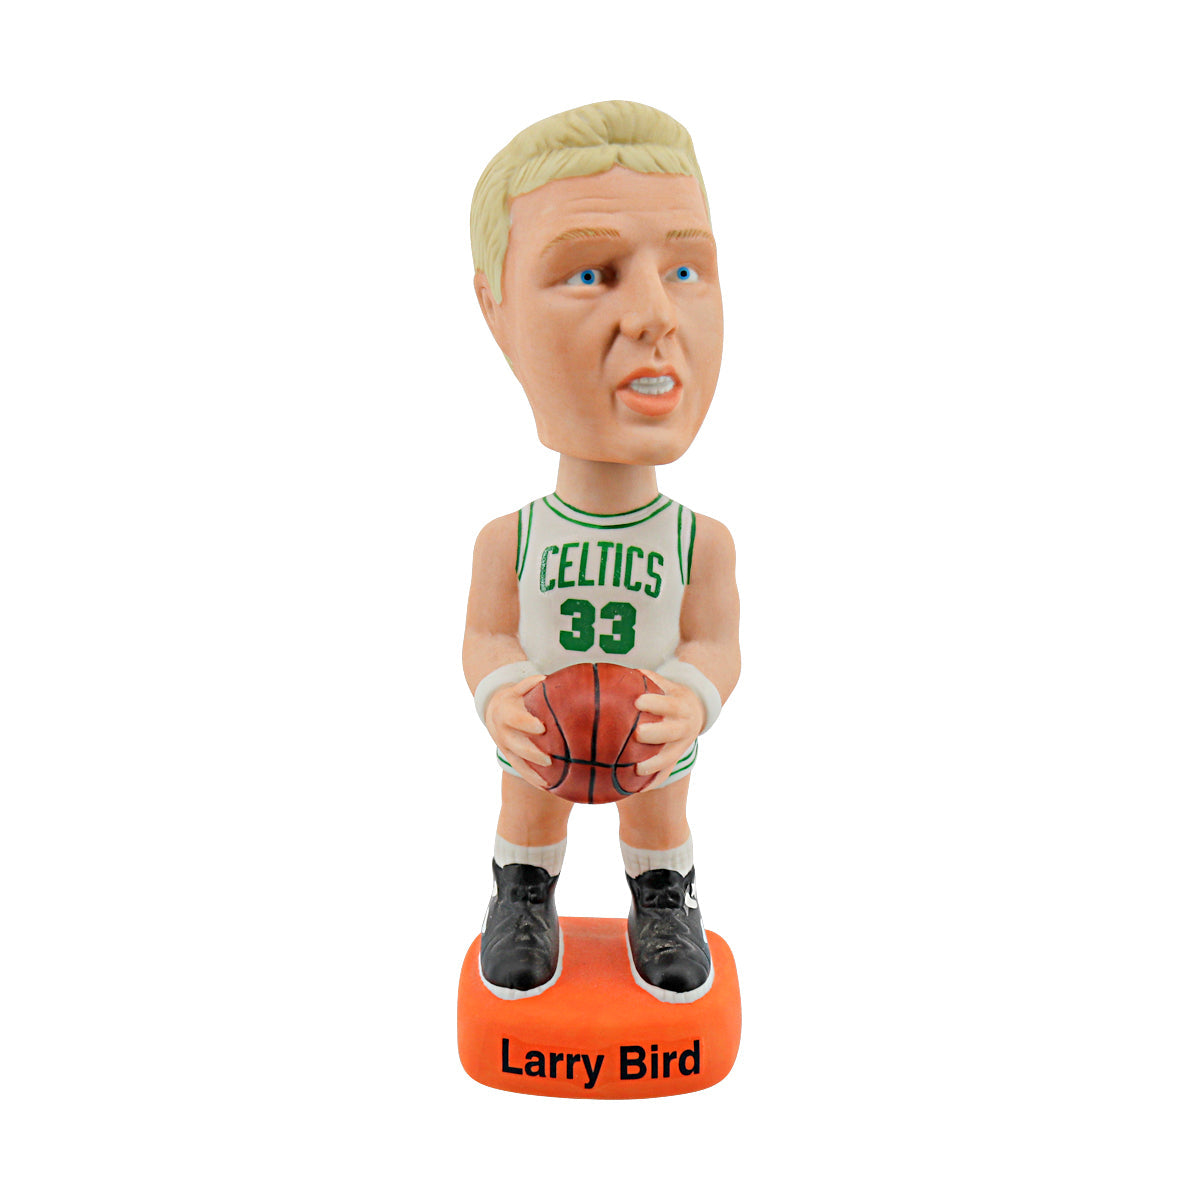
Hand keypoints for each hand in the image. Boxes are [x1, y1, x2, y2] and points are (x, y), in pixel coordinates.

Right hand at [484, 674, 550, 789]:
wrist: (494, 711)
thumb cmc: (515, 697)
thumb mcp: (518, 688)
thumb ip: (530, 684)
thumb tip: (545, 679)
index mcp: (505, 712)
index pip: (515, 719)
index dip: (526, 723)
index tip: (542, 727)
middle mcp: (503, 731)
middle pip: (516, 745)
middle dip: (532, 752)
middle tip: (548, 759)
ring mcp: (505, 746)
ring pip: (517, 761)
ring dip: (532, 771)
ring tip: (549, 778)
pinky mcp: (510, 756)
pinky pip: (520, 770)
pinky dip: (532, 778)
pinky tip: (547, 786)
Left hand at [633, 669, 705, 790]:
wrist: (696, 710)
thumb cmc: (669, 694)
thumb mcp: (665, 684)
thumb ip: (647, 679)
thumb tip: (620, 673)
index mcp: (681, 704)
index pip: (669, 704)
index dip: (655, 703)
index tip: (637, 701)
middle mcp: (685, 726)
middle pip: (672, 731)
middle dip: (656, 733)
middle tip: (638, 733)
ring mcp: (682, 745)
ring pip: (671, 756)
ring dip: (656, 764)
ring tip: (637, 769)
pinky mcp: (677, 758)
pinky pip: (667, 772)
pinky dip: (654, 781)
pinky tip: (638, 789)